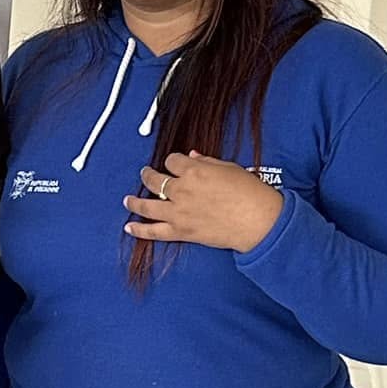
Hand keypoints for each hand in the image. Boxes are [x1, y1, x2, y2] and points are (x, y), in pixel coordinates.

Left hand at [123, 151, 283, 252]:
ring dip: (135, 201)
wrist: (258, 220)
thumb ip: (206, 162)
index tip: (173, 163)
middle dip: (148, 175)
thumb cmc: (249, 192)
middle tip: (145, 174)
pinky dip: (140, 230)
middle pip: (155, 180)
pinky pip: (154, 232)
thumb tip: (193, 156)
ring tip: (127, 199)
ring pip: (148, 205)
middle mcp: (182, 190)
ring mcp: (178, 212)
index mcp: (194, 170)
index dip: (172, 161)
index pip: (172, 161)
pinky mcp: (181, 231)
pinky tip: (129, 226)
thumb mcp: (228, 168)